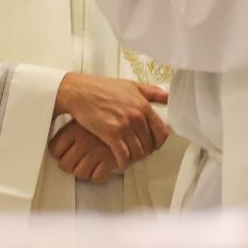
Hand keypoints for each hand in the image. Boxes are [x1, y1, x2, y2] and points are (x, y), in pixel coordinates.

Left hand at [48, 124, 119, 182]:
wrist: (128, 117)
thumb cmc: (102, 119)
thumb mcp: (82, 117)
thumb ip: (67, 128)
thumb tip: (53, 140)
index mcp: (73, 130)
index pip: (54, 150)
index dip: (59, 155)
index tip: (65, 153)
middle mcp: (82, 141)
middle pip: (65, 165)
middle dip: (70, 166)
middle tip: (76, 162)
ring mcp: (96, 151)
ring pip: (80, 173)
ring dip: (84, 172)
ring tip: (90, 164)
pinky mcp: (110, 160)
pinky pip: (97, 177)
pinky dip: (99, 175)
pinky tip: (101, 166)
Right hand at [53, 73, 169, 168]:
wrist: (80, 91)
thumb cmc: (102, 87)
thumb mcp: (131, 85)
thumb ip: (151, 91)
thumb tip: (167, 97)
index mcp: (143, 105)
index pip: (161, 132)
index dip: (158, 143)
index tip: (153, 145)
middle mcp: (136, 116)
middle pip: (149, 145)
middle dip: (145, 151)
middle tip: (137, 152)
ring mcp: (124, 126)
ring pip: (138, 152)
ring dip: (134, 158)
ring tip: (128, 157)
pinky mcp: (111, 134)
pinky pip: (124, 156)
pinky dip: (123, 162)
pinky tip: (120, 161)